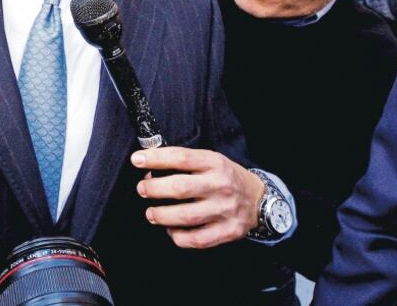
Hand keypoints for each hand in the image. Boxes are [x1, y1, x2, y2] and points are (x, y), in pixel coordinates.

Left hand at [131, 147, 265, 248]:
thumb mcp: (210, 160)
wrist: (259, 199)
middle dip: (155, 189)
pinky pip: (197, 239)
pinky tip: (171, 230)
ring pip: (186, 216)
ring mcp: (225, 210)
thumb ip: (184, 162)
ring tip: (151, 213)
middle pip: (181, 188)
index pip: (181, 158)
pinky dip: (179, 237)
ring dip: (162, 215)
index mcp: (215, 163)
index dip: (156, 159)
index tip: (136, 160)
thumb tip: (148, 165)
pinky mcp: (228, 231)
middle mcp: (220, 186)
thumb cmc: (225, 177)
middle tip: (142, 189)